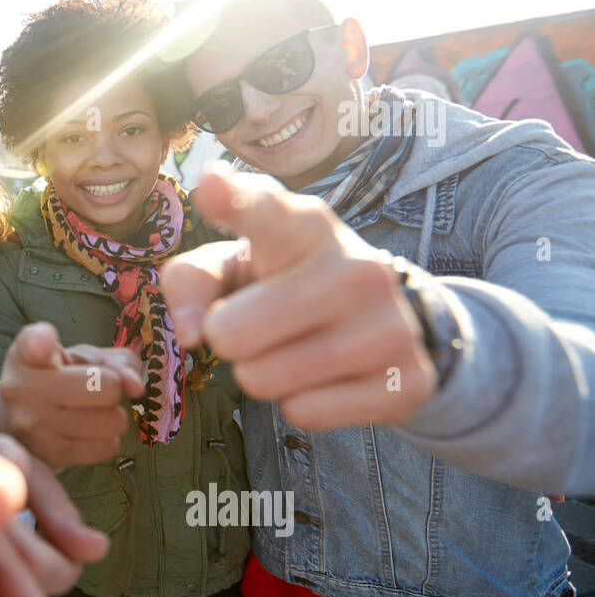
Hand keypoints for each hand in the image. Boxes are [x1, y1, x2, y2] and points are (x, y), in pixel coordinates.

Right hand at [0, 321, 144, 467]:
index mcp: (25, 355)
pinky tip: (86, 434)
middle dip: (111, 389)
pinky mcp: (48, 457)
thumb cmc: (57, 381)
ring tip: (89, 413)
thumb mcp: (80, 358)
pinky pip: (108, 447)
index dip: (41, 342)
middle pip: (104, 387)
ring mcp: (31, 427)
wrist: (20, 425)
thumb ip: (115, 361)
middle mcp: (21, 389)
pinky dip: (107, 440)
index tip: (44, 345)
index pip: (32, 343)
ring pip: (112, 421)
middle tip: (93, 391)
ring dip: (111, 417)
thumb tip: (136, 387)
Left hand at [160, 168, 436, 429]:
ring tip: (292, 348)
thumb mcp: (231, 266)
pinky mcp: (407, 379)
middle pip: (229, 333)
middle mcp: (355, 266)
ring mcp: (390, 323)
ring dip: (260, 375)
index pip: (266, 210)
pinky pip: (304, 413)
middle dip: (227, 340)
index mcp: (304, 225)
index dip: (233, 200)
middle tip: (260, 325)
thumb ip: (190, 281)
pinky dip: (300, 405)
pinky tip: (327, 377)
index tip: (209, 184)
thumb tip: (192, 334)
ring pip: (263, 380)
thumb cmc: (281, 283)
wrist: (382, 321)